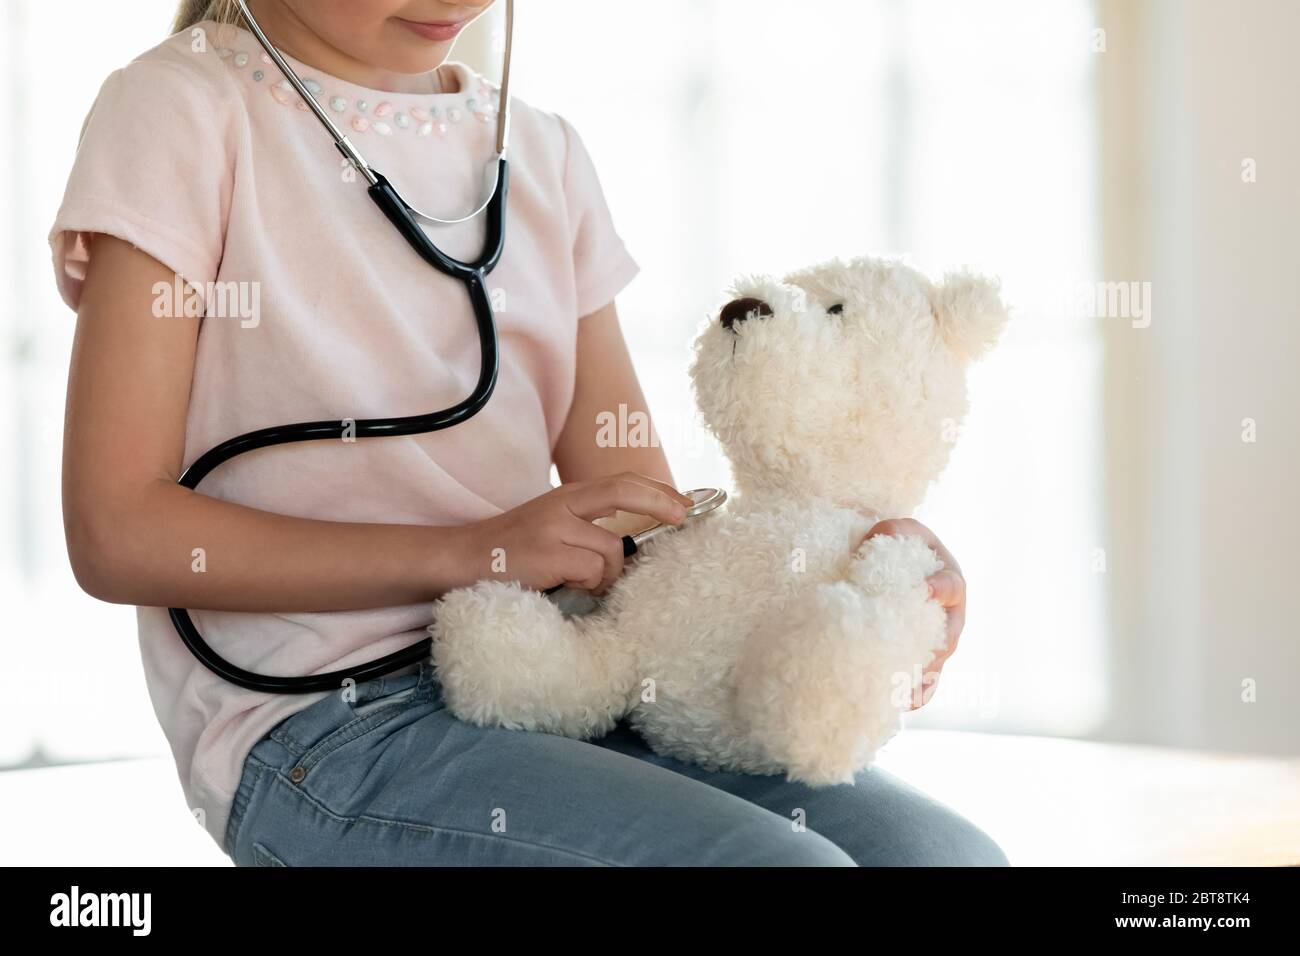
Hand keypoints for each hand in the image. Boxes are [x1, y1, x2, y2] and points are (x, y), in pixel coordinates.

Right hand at [453, 473, 692, 594]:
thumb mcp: (550, 528)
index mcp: (565, 496)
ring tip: (579, 583)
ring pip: (610, 550)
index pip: (619, 481)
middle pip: (623, 491)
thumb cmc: (511, 553)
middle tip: (682, 517)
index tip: (683, 502)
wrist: (460, 561)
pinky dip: (587, 585)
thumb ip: (585, 527)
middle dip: (660, 502)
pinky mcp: (548, 552)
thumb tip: (629, 546)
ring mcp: (554, 526)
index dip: (656, 489)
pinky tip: (564, 586)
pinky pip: (592, 571)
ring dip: (605, 575)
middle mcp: (561, 504)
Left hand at [862, 518, 965, 710]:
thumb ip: (895, 529)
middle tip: (914, 662)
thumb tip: (881, 536)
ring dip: (921, 682)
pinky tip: (898, 707)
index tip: (926, 590)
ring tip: (903, 697)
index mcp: (950, 582)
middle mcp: (949, 618)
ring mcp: (939, 643)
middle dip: (931, 653)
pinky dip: (915, 697)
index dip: (940, 589)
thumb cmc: (905, 547)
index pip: (951, 586)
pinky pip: (926, 684)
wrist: (901, 568)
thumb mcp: (903, 531)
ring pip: (936, 667)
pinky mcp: (925, 661)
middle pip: (946, 640)